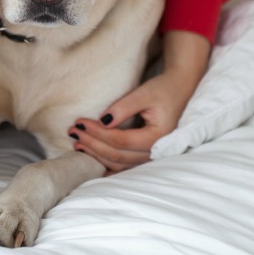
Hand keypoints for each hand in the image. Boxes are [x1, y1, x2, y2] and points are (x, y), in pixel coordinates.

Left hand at [69, 31, 209, 173]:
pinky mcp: (147, 154)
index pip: (120, 140)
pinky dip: (107, 163)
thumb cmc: (163, 89)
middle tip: (73, 132)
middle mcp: (156, 151)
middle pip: (117, 155)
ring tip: (77, 144)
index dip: (97, 133)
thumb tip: (102, 123)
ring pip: (119, 163)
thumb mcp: (144, 94)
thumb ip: (123, 108)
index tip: (80, 122)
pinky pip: (125, 165)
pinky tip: (92, 160)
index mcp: (158, 137)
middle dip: (92, 145)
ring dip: (97, 155)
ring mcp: (152, 156)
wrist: (180, 89)